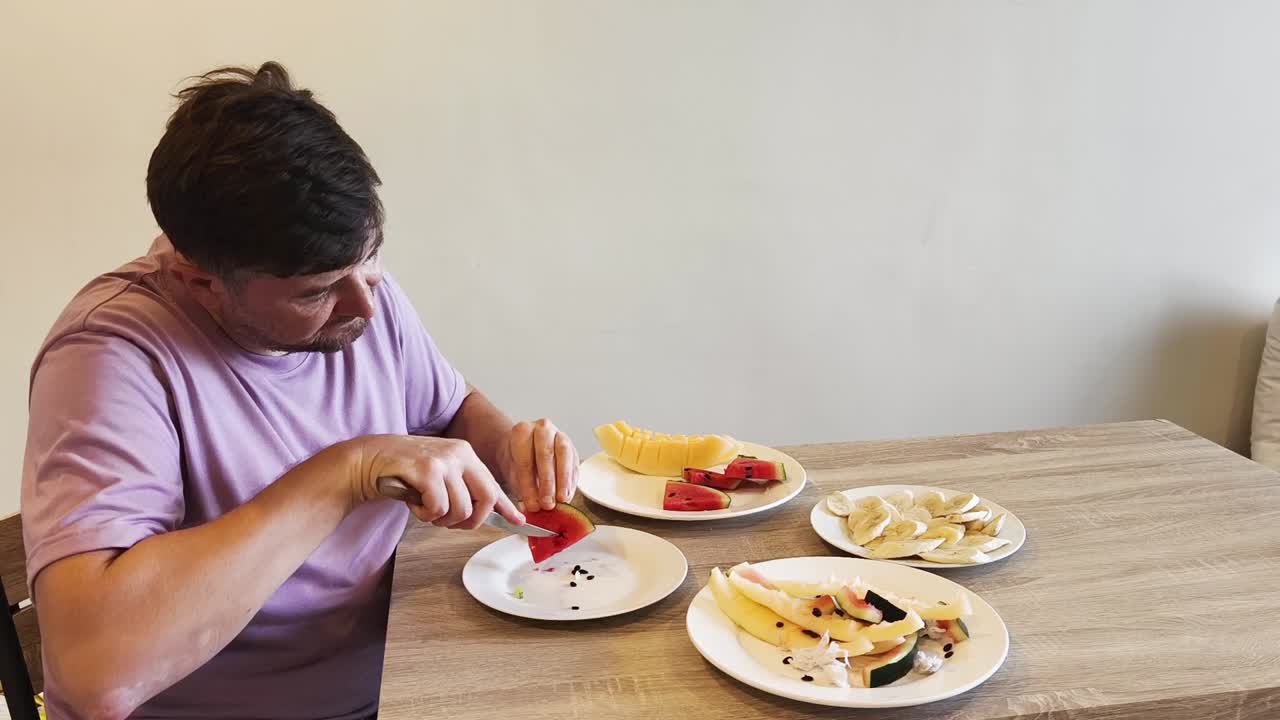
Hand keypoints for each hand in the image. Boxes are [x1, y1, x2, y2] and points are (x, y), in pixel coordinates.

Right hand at [348, 435, 523, 528]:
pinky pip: (438, 508)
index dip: (507, 507)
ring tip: (426, 509)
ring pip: (461, 509)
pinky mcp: (427, 471)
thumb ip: (463, 489)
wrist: (368, 459)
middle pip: (486, 499)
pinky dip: (427, 515)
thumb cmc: (404, 471)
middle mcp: (460, 454)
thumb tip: (491, 514)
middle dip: (472, 521)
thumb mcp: (440, 475)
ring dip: (442, 520)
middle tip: (451, 524)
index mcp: (466, 454)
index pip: (493, 485)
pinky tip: (415, 505)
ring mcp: (443, 461)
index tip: (520, 523)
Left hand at [503, 419, 579, 511]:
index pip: (525, 457)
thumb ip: (522, 487)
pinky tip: (568, 496)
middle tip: (547, 502)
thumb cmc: (517, 462)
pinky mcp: (572, 449)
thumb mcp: (512, 473)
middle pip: (546, 454)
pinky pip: (574, 464)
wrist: (525, 451)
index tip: (531, 502)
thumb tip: (534, 505)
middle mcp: (542, 428)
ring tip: (561, 499)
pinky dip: (571, 482)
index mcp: (522, 431)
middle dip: (547, 481)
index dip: (528, 482)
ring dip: (563, 480)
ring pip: (564, 456)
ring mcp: (560, 436)